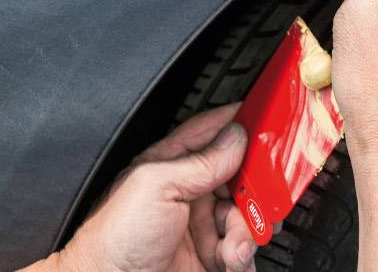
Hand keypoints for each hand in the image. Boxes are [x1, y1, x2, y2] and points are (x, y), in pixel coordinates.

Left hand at [27, 104, 255, 271]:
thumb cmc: (113, 241)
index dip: (237, 122)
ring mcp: (201, 225)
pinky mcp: (211, 256)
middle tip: (259, 194)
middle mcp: (189, 192)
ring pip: (245, 213)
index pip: (210, 132)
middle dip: (252, 186)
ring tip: (234, 244)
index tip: (264, 120)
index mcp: (171, 166)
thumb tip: (236, 136)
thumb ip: (201, 161)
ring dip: (246, 229)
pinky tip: (231, 259)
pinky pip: (243, 247)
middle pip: (238, 175)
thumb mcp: (157, 187)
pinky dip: (244, 254)